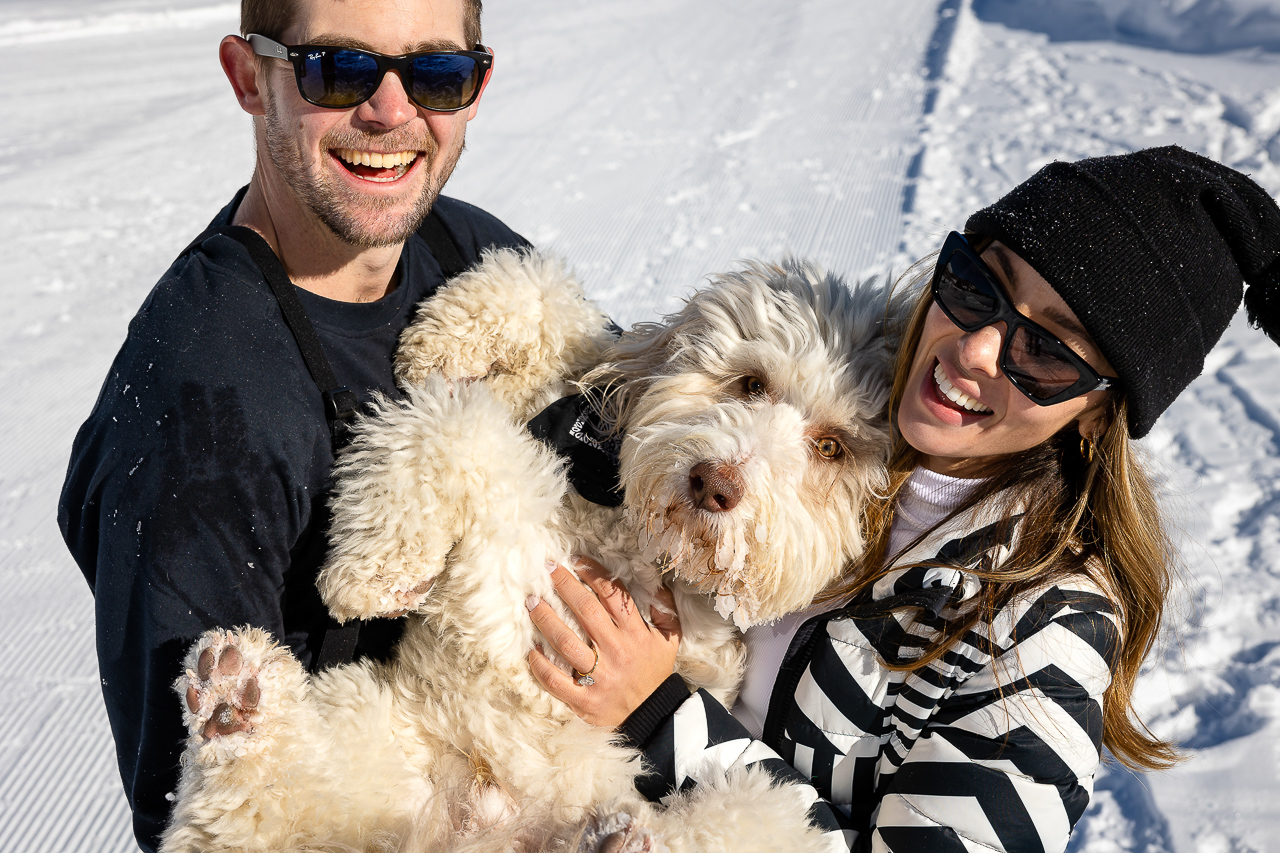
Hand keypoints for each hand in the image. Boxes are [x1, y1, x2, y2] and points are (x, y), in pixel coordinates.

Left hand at [527, 556, 680, 727]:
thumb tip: (654, 581)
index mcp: (636, 634)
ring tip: (531, 602)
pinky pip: (555, 680)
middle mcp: (617, 651)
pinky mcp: (584, 700)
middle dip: (565, 586)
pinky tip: (530, 648)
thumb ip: (664, 608)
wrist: (654, 715)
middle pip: (586, 611)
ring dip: (545, 619)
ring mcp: (599, 677)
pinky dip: (540, 664)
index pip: (613, 595)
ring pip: (566, 642)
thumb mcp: (670, 638)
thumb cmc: (656, 671)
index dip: (593, 574)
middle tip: (547, 569)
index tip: (576, 560)